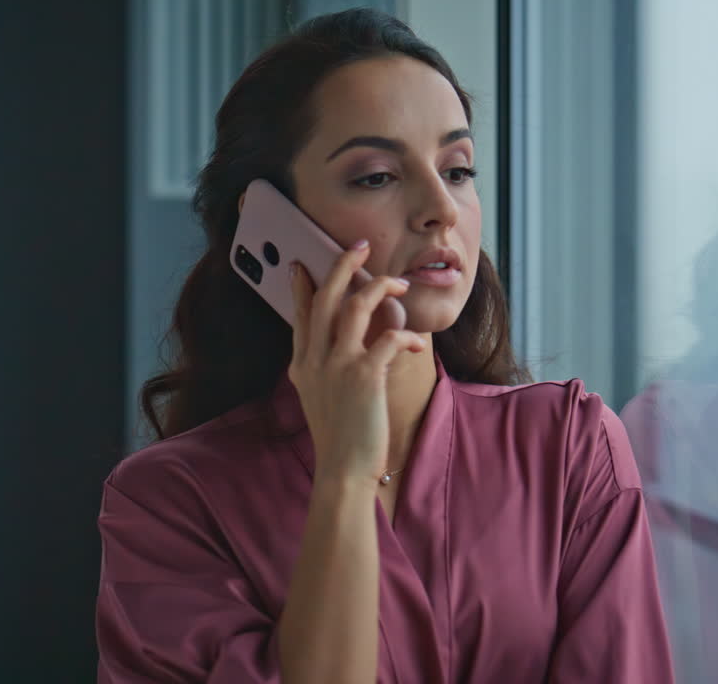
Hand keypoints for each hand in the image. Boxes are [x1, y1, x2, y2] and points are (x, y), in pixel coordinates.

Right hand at [288, 241, 426, 486]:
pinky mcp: (364, 377)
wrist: (342, 471)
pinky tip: (416, 343)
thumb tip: (338, 347)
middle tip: (360, 247)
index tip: (302, 264)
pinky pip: (389, 338)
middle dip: (343, 266)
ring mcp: (338, 366)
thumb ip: (323, 369)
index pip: (301, 314)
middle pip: (326, 297)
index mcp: (303, 364)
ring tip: (399, 284)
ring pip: (354, 306)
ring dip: (379, 287)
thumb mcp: (318, 398)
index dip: (303, 286)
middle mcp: (315, 359)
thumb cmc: (339, 438)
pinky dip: (406, 334)